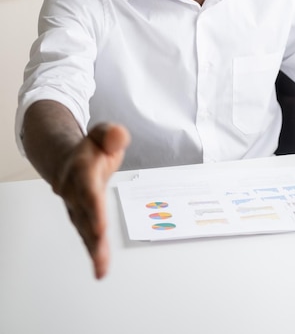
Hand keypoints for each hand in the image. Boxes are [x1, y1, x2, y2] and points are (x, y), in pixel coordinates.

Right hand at [54, 123, 130, 278]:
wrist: (67, 158)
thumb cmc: (91, 149)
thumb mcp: (103, 134)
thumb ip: (112, 135)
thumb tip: (119, 137)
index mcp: (81, 170)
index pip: (88, 191)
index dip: (94, 208)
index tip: (100, 226)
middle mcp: (74, 191)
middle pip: (84, 215)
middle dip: (92, 235)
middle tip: (100, 254)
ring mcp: (75, 206)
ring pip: (83, 230)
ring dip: (92, 249)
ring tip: (101, 268)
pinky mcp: (80, 217)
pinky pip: (86, 235)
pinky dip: (93, 251)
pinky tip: (100, 269)